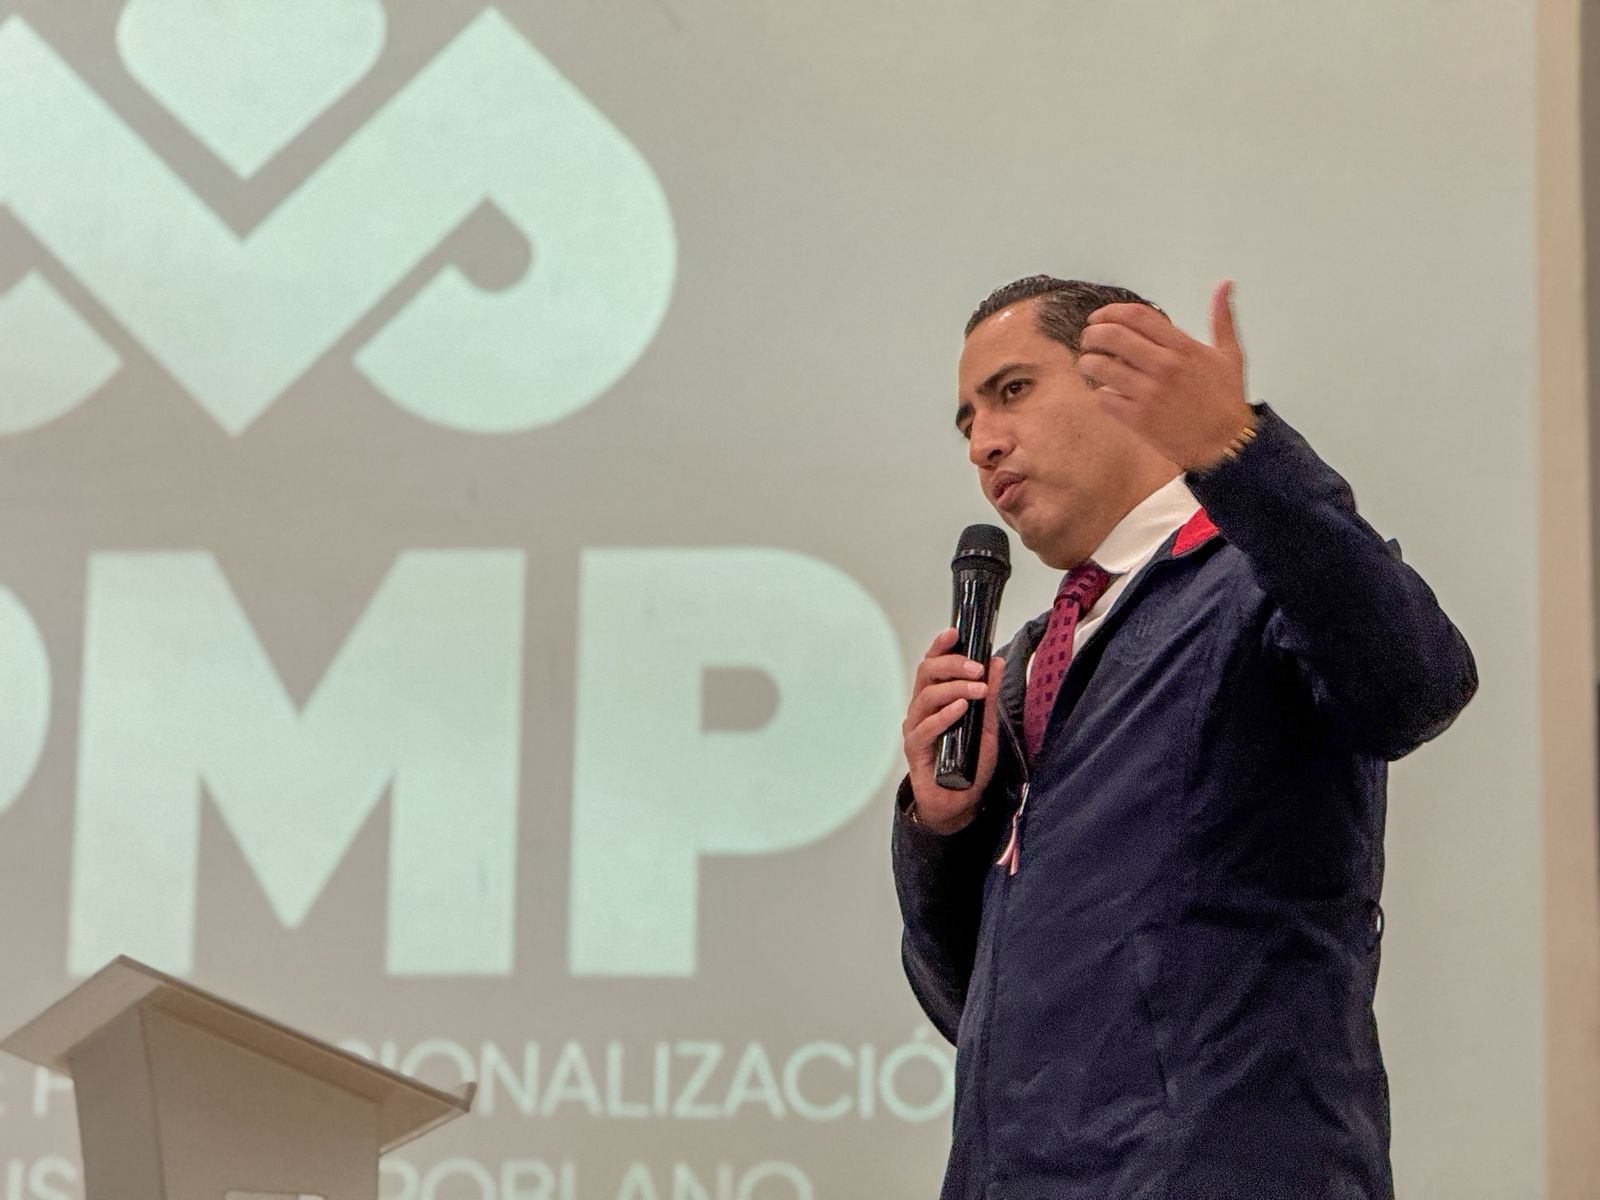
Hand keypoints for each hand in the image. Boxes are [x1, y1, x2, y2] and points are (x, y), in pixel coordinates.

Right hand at [902, 627, 1004, 833]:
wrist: (958, 802)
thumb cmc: (968, 764)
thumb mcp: (987, 726)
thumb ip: (990, 696)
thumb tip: (997, 663)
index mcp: (935, 698)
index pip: (932, 664)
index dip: (940, 646)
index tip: (955, 633)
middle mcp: (921, 709)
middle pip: (926, 674)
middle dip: (951, 664)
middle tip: (977, 667)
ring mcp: (916, 728)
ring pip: (926, 697)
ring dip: (954, 688)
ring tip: (977, 689)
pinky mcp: (915, 749)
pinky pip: (926, 727)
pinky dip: (944, 715)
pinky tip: (960, 708)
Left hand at [1077, 279, 1255, 470]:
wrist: (1226, 444)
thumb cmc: (1226, 400)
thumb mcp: (1230, 354)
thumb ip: (1222, 318)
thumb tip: (1225, 284)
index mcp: (1183, 347)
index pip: (1137, 316)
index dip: (1110, 312)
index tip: (1100, 318)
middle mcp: (1164, 366)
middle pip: (1113, 336)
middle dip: (1092, 334)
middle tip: (1088, 339)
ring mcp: (1149, 393)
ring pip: (1101, 367)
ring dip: (1088, 362)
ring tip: (1089, 364)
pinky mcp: (1138, 419)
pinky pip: (1104, 399)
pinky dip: (1100, 394)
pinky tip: (1106, 393)